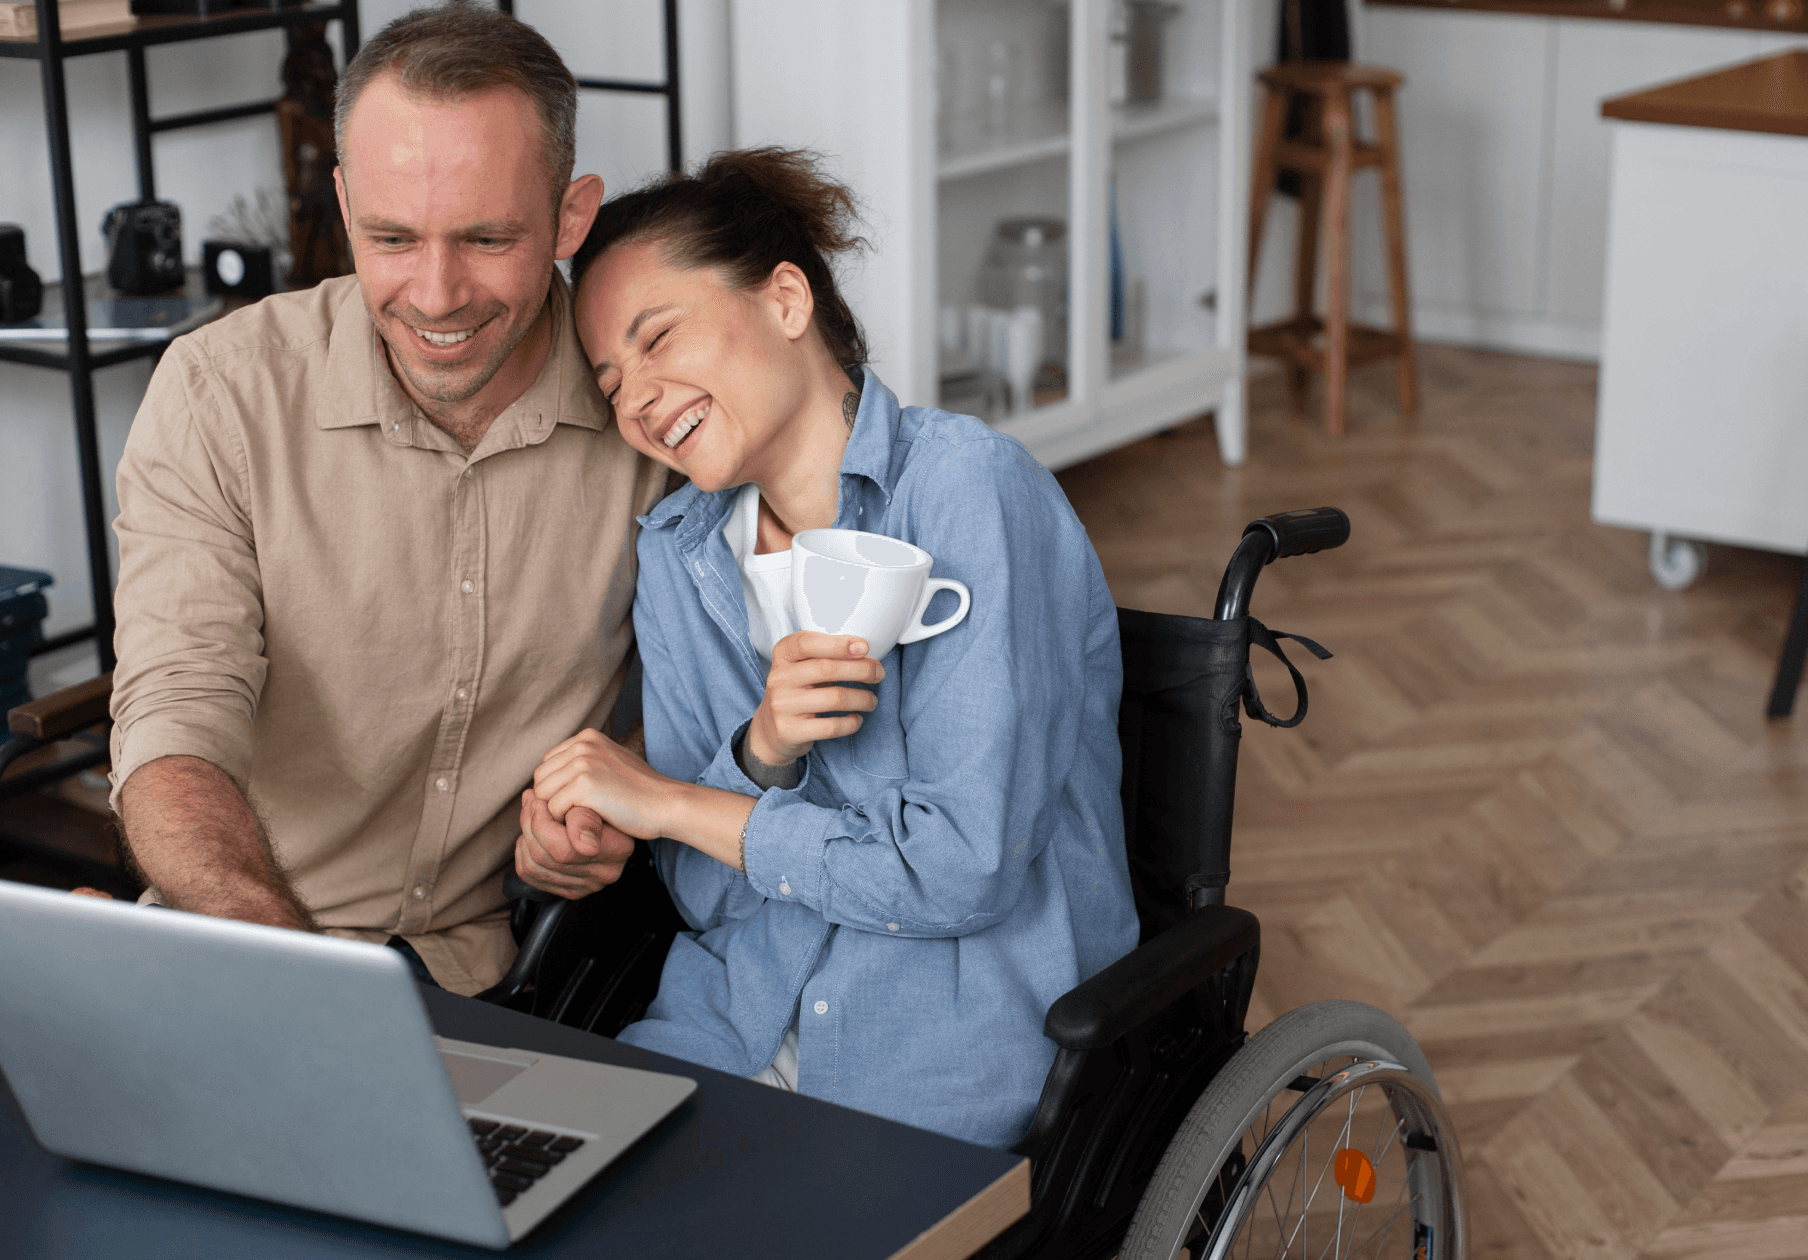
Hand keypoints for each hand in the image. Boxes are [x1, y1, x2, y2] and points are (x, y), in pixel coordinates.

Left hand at [514, 791, 635, 898]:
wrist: (630, 812)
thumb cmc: (611, 798)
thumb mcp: (599, 799)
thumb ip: (584, 816)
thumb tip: (574, 836)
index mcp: (617, 850)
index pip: (564, 849)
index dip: (540, 822)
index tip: (539, 799)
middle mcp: (605, 874)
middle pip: (545, 858)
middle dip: (528, 825)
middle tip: (529, 800)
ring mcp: (588, 885)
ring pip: (534, 868)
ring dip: (524, 837)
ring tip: (529, 814)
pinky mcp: (572, 889)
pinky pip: (531, 876)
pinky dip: (522, 853)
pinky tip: (530, 834)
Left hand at [534, 728, 676, 841]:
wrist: (666, 803)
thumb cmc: (641, 791)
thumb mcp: (611, 763)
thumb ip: (584, 762)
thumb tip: (551, 776)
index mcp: (587, 736)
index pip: (547, 764)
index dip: (557, 788)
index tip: (578, 801)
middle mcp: (582, 744)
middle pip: (540, 779)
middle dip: (553, 799)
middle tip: (579, 812)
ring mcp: (583, 762)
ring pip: (543, 795)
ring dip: (558, 811)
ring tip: (585, 814)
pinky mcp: (584, 785)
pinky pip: (553, 809)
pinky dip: (567, 821)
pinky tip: (591, 819)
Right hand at [746, 632, 884, 765]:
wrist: (771, 730)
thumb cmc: (798, 691)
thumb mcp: (802, 667)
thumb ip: (826, 656)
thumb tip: (865, 653)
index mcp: (783, 655)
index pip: (807, 643)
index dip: (838, 644)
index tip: (864, 647)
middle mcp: (779, 678)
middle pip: (827, 669)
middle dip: (861, 670)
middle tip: (879, 674)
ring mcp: (782, 706)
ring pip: (834, 698)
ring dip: (862, 698)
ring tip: (871, 700)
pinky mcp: (789, 731)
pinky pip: (830, 727)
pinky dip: (851, 723)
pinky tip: (857, 719)